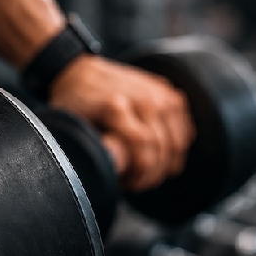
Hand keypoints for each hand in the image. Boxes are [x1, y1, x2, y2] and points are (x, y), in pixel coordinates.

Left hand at [48, 55, 194, 190]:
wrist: (80, 71)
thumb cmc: (73, 104)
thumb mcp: (71, 127)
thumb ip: (89, 146)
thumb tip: (108, 170)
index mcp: (116, 106)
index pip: (144, 147)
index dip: (140, 173)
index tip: (128, 184)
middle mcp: (142, 97)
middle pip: (162, 147)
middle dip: (152, 174)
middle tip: (136, 184)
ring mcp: (159, 92)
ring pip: (177, 141)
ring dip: (166, 165)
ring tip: (147, 174)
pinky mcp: (168, 92)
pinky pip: (184, 129)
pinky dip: (176, 149)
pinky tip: (162, 160)